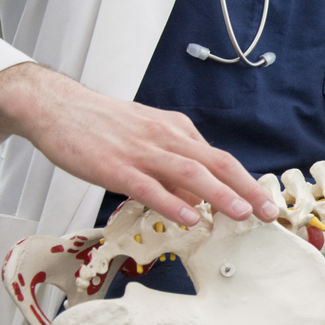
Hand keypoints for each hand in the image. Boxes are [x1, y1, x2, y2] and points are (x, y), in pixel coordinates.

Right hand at [0, 63, 278, 226]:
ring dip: (219, 194)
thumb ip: (174, 169)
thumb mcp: (149, 139)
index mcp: (178, 132)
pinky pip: (148, 186)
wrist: (56, 107)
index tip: (266, 202)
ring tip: (241, 214)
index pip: (220, 159)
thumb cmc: (104, 126)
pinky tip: (188, 218)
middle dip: (247, 189)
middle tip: (269, 212)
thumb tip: (199, 201)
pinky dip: (171, 202)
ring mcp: (142, 151)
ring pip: (189, 173)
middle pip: (216, 163)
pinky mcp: (115, 166)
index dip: (246, 182)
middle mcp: (167, 138)